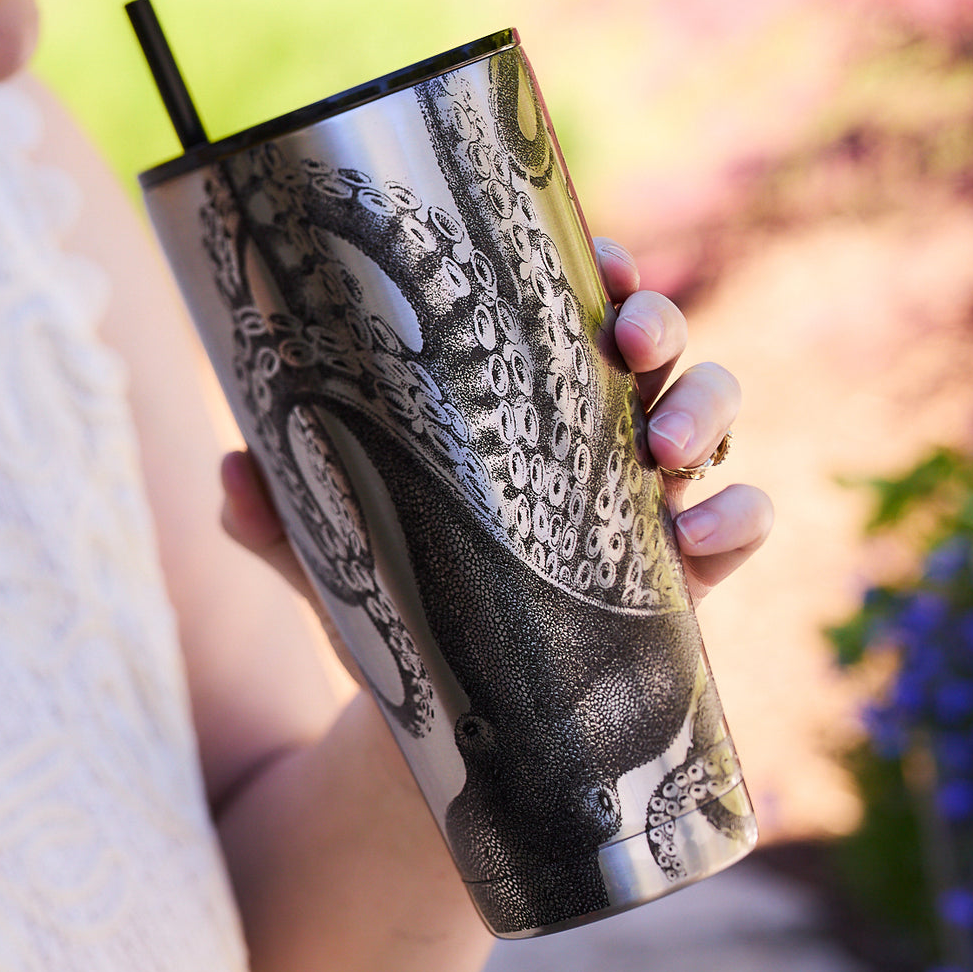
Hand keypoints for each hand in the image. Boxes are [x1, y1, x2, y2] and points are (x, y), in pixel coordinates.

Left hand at [221, 238, 771, 609]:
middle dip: (659, 325)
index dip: (600, 269)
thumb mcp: (335, 557)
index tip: (596, 256)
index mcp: (523, 403)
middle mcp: (594, 435)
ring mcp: (645, 499)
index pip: (573, 311)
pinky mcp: (682, 573)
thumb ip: (279, 518)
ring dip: (706, 410)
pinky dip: (739, 516)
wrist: (449, 715)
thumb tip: (231, 472)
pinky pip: (740, 523)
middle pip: (656, 346)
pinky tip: (701, 535)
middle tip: (627, 347)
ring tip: (662, 449)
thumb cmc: (400, 605)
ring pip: (711, 414)